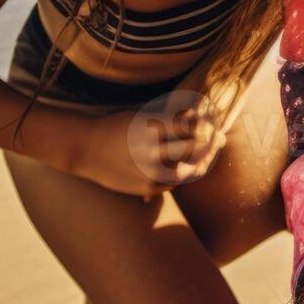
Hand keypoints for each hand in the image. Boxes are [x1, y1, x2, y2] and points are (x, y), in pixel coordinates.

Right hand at [58, 96, 226, 197]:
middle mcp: (150, 150)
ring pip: (188, 170)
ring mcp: (148, 172)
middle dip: (210, 141)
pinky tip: (190, 167)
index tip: (211, 119)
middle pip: (193, 148)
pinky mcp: (145, 187)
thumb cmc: (116, 127)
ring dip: (202, 161)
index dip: (204, 123)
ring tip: (209, 153)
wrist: (84, 149)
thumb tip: (200, 117)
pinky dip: (184, 174)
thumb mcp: (140, 115)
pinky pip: (174, 183)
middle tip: (219, 136)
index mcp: (150, 127)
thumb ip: (169, 118)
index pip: (190, 125)